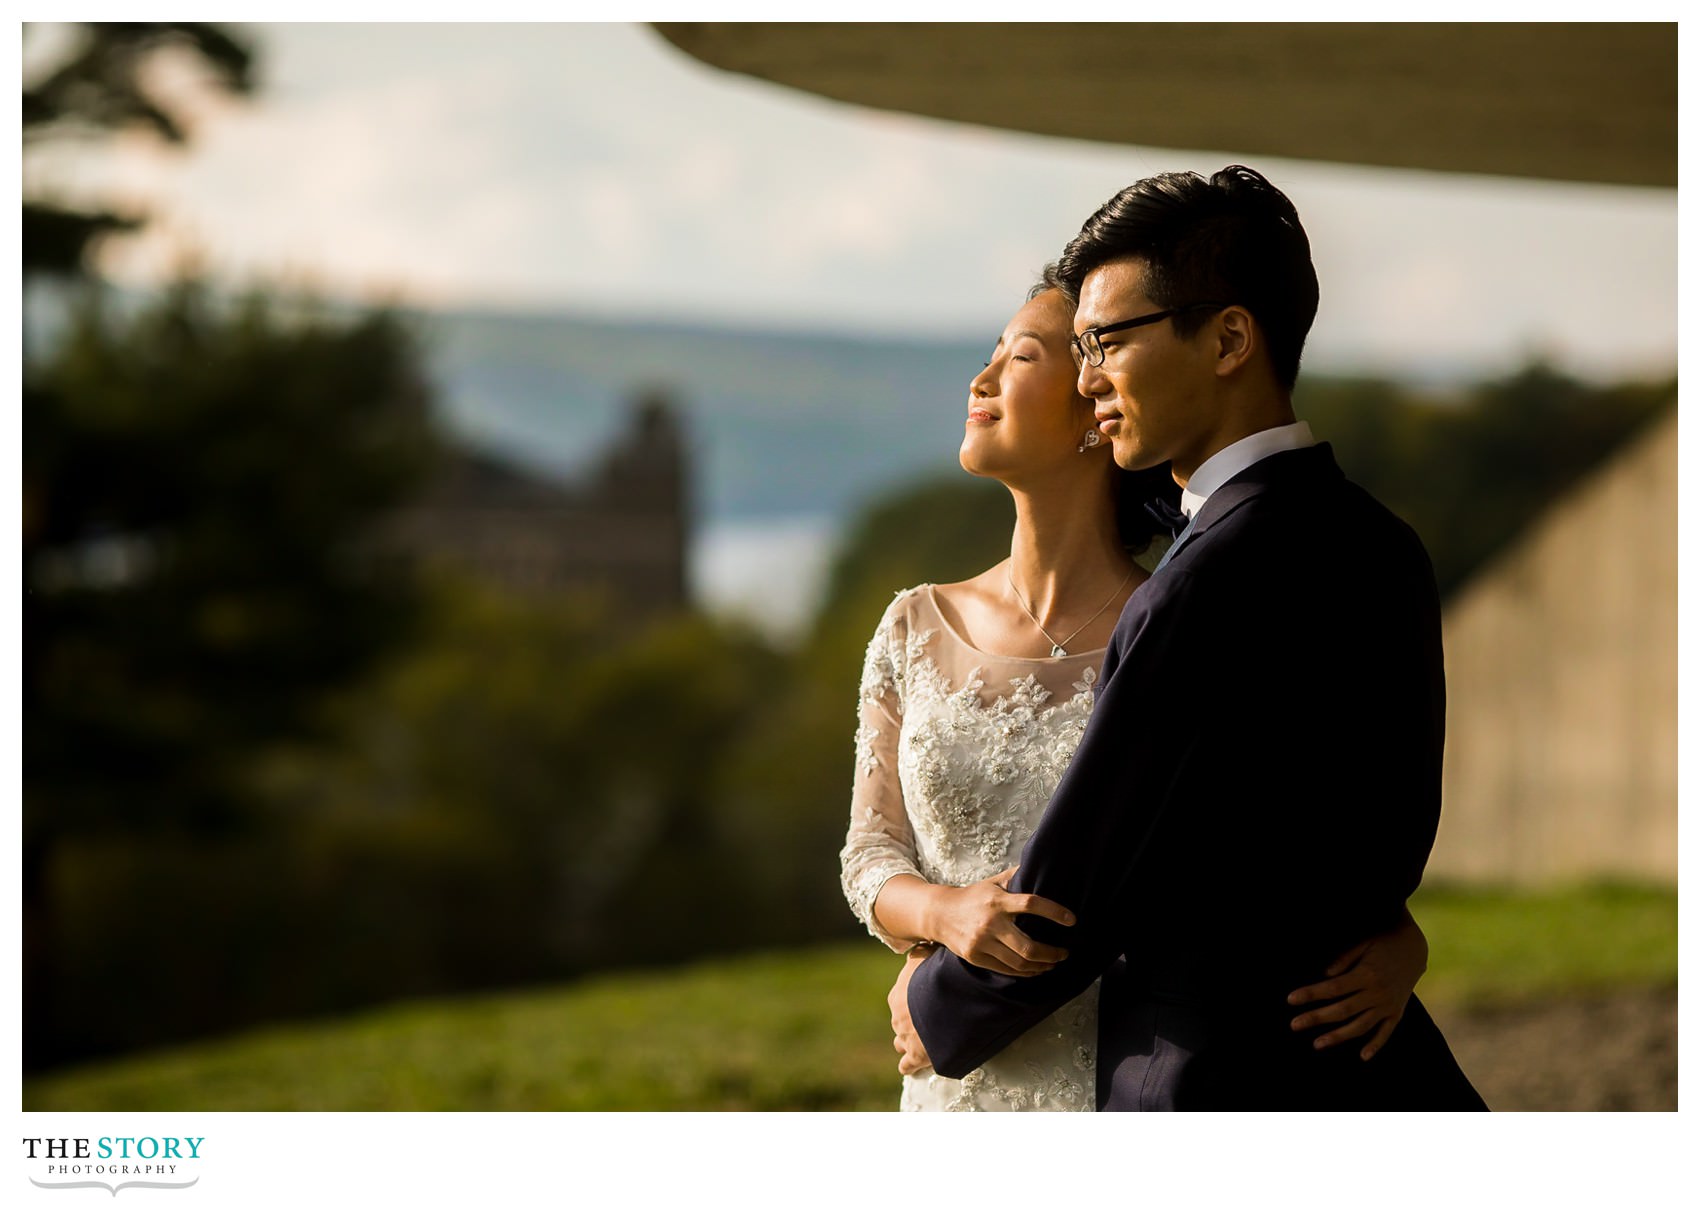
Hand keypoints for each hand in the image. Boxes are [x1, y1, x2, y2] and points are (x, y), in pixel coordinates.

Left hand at [888, 949, 933, 1075]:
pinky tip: (915, 1066)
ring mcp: (905, 1037)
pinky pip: (907, 1065)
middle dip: (912, 1023)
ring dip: (910, 1042)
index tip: (926, 1002)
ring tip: (925, 1042)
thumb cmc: (938, 975)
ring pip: (901, 1043)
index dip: (913, 1002)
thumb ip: (921, 952)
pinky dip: (911, 1065)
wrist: (947, 1001)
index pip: (900, 999)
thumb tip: (921, 943)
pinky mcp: (916, 1056)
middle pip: (900, 1022)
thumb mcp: (927, 956)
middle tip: (930, 1022)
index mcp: (897, 995)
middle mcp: (897, 1017)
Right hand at [930, 865, 1075, 976]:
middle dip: (1052, 953)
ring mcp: (982, 942)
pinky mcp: (976, 957)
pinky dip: (1025, 972)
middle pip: (1028, 947)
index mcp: (998, 900)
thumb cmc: (972, 896)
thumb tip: (1040, 864)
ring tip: (1053, 963)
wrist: (939, 914)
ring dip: (1041, 966)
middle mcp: (990, 923)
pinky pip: (1006, 970)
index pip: (1031, 904)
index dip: (1054, 912)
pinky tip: (1035, 969)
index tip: (1072, 920)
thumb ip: (1016, 876)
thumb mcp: (993, 882)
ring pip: (1019, 963)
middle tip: (1065, 952)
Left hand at [1287, 908, 1428, 1060]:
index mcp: (1366, 974)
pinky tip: (1362, 1056)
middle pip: (1342, 1010)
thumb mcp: (1363, 943)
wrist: (1415, 946)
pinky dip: (1376, 1045)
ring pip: (1361, 1026)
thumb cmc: (1383, 941)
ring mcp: (1388, 1005)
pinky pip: (1386, 1032)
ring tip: (1317, 1044)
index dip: (1311, 994)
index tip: (1291, 999)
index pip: (1333, 988)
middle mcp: (1377, 993)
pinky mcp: (1397, 1012)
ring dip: (1338, 1037)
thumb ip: (1343, 959)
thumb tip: (1324, 975)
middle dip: (1316, 1018)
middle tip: (1294, 1025)